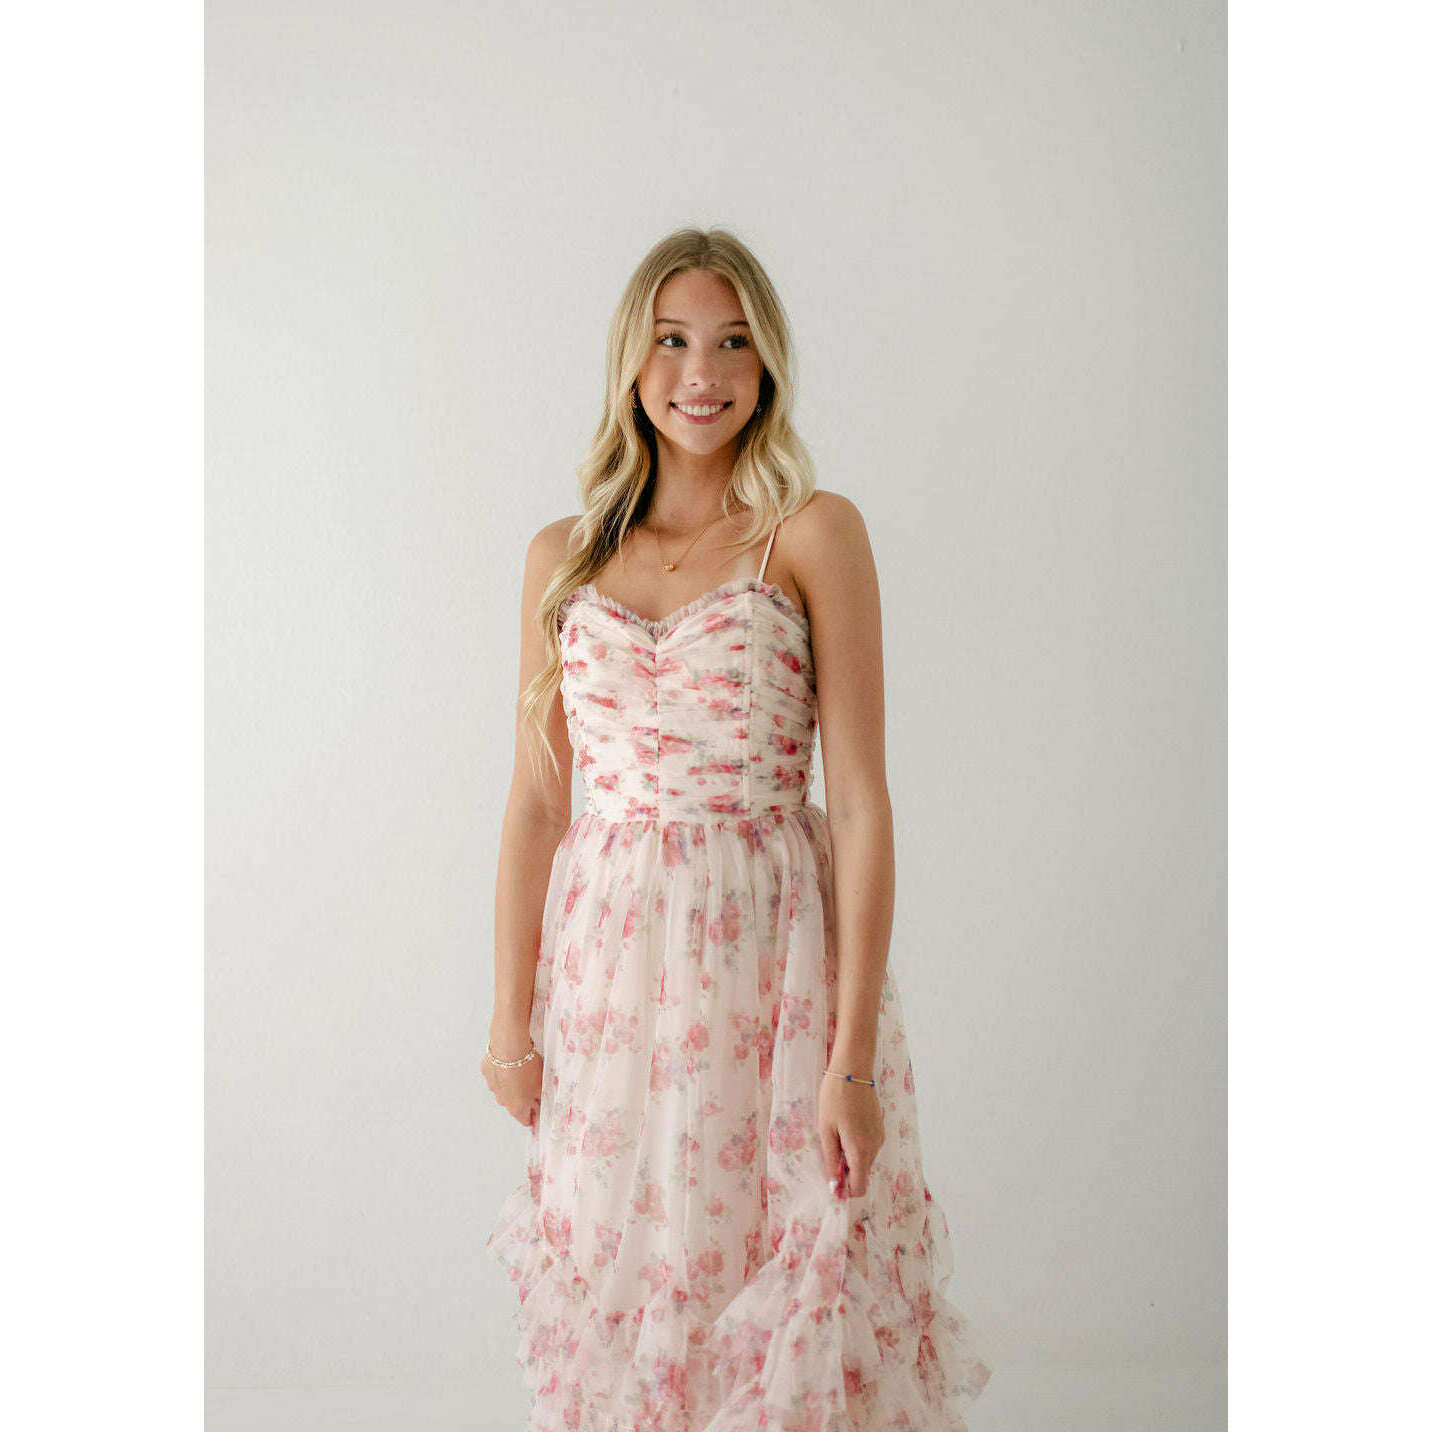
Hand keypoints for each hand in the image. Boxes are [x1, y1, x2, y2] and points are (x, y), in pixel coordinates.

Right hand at [482, 1023, 543, 1129]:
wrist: (509, 1047)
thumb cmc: (527, 1067)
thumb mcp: (541, 1085)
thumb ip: (542, 1098)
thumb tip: (543, 1103)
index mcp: (517, 1108)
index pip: (526, 1120)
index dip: (534, 1115)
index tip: (539, 1110)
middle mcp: (502, 1101)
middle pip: (514, 1104)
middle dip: (524, 1097)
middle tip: (533, 1084)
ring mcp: (492, 1087)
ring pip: (504, 1089)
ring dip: (512, 1083)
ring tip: (522, 1069)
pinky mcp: (487, 1072)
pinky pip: (496, 1075)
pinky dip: (503, 1071)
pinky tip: (510, 1060)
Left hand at [818, 1068, 883, 1197]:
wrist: (853, 1070)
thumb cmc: (834, 1098)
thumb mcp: (826, 1129)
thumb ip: (830, 1159)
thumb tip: (833, 1185)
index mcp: (860, 1150)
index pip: (860, 1187)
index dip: (845, 1190)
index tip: (831, 1182)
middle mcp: (874, 1147)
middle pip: (862, 1175)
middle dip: (846, 1172)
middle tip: (828, 1153)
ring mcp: (879, 1137)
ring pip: (865, 1161)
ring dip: (850, 1158)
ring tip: (835, 1136)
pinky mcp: (879, 1128)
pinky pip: (868, 1148)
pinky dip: (857, 1147)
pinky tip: (845, 1128)